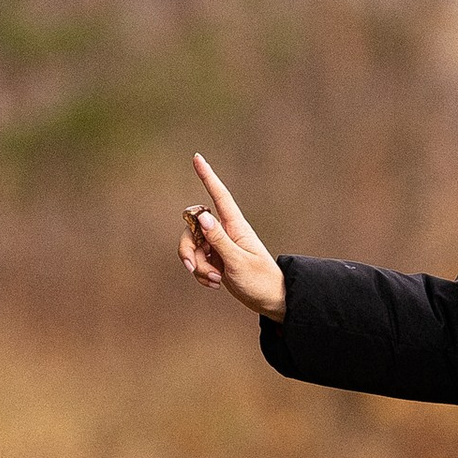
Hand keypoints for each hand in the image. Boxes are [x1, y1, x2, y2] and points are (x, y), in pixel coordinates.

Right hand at [178, 155, 286, 321]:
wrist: (269, 300)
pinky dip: (200, 273)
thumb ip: (218, 239)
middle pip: (193, 228)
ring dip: (197, 266)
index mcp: (235, 226)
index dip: (207, 176)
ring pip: (192, 247)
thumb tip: (202, 215)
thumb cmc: (260, 280)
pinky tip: (214, 284)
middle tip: (192, 267)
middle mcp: (225, 232)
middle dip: (188, 249)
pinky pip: (196, 261)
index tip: (197, 158)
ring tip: (214, 280)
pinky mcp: (215, 259)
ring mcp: (219, 246)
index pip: (219, 195)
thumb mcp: (238, 261)